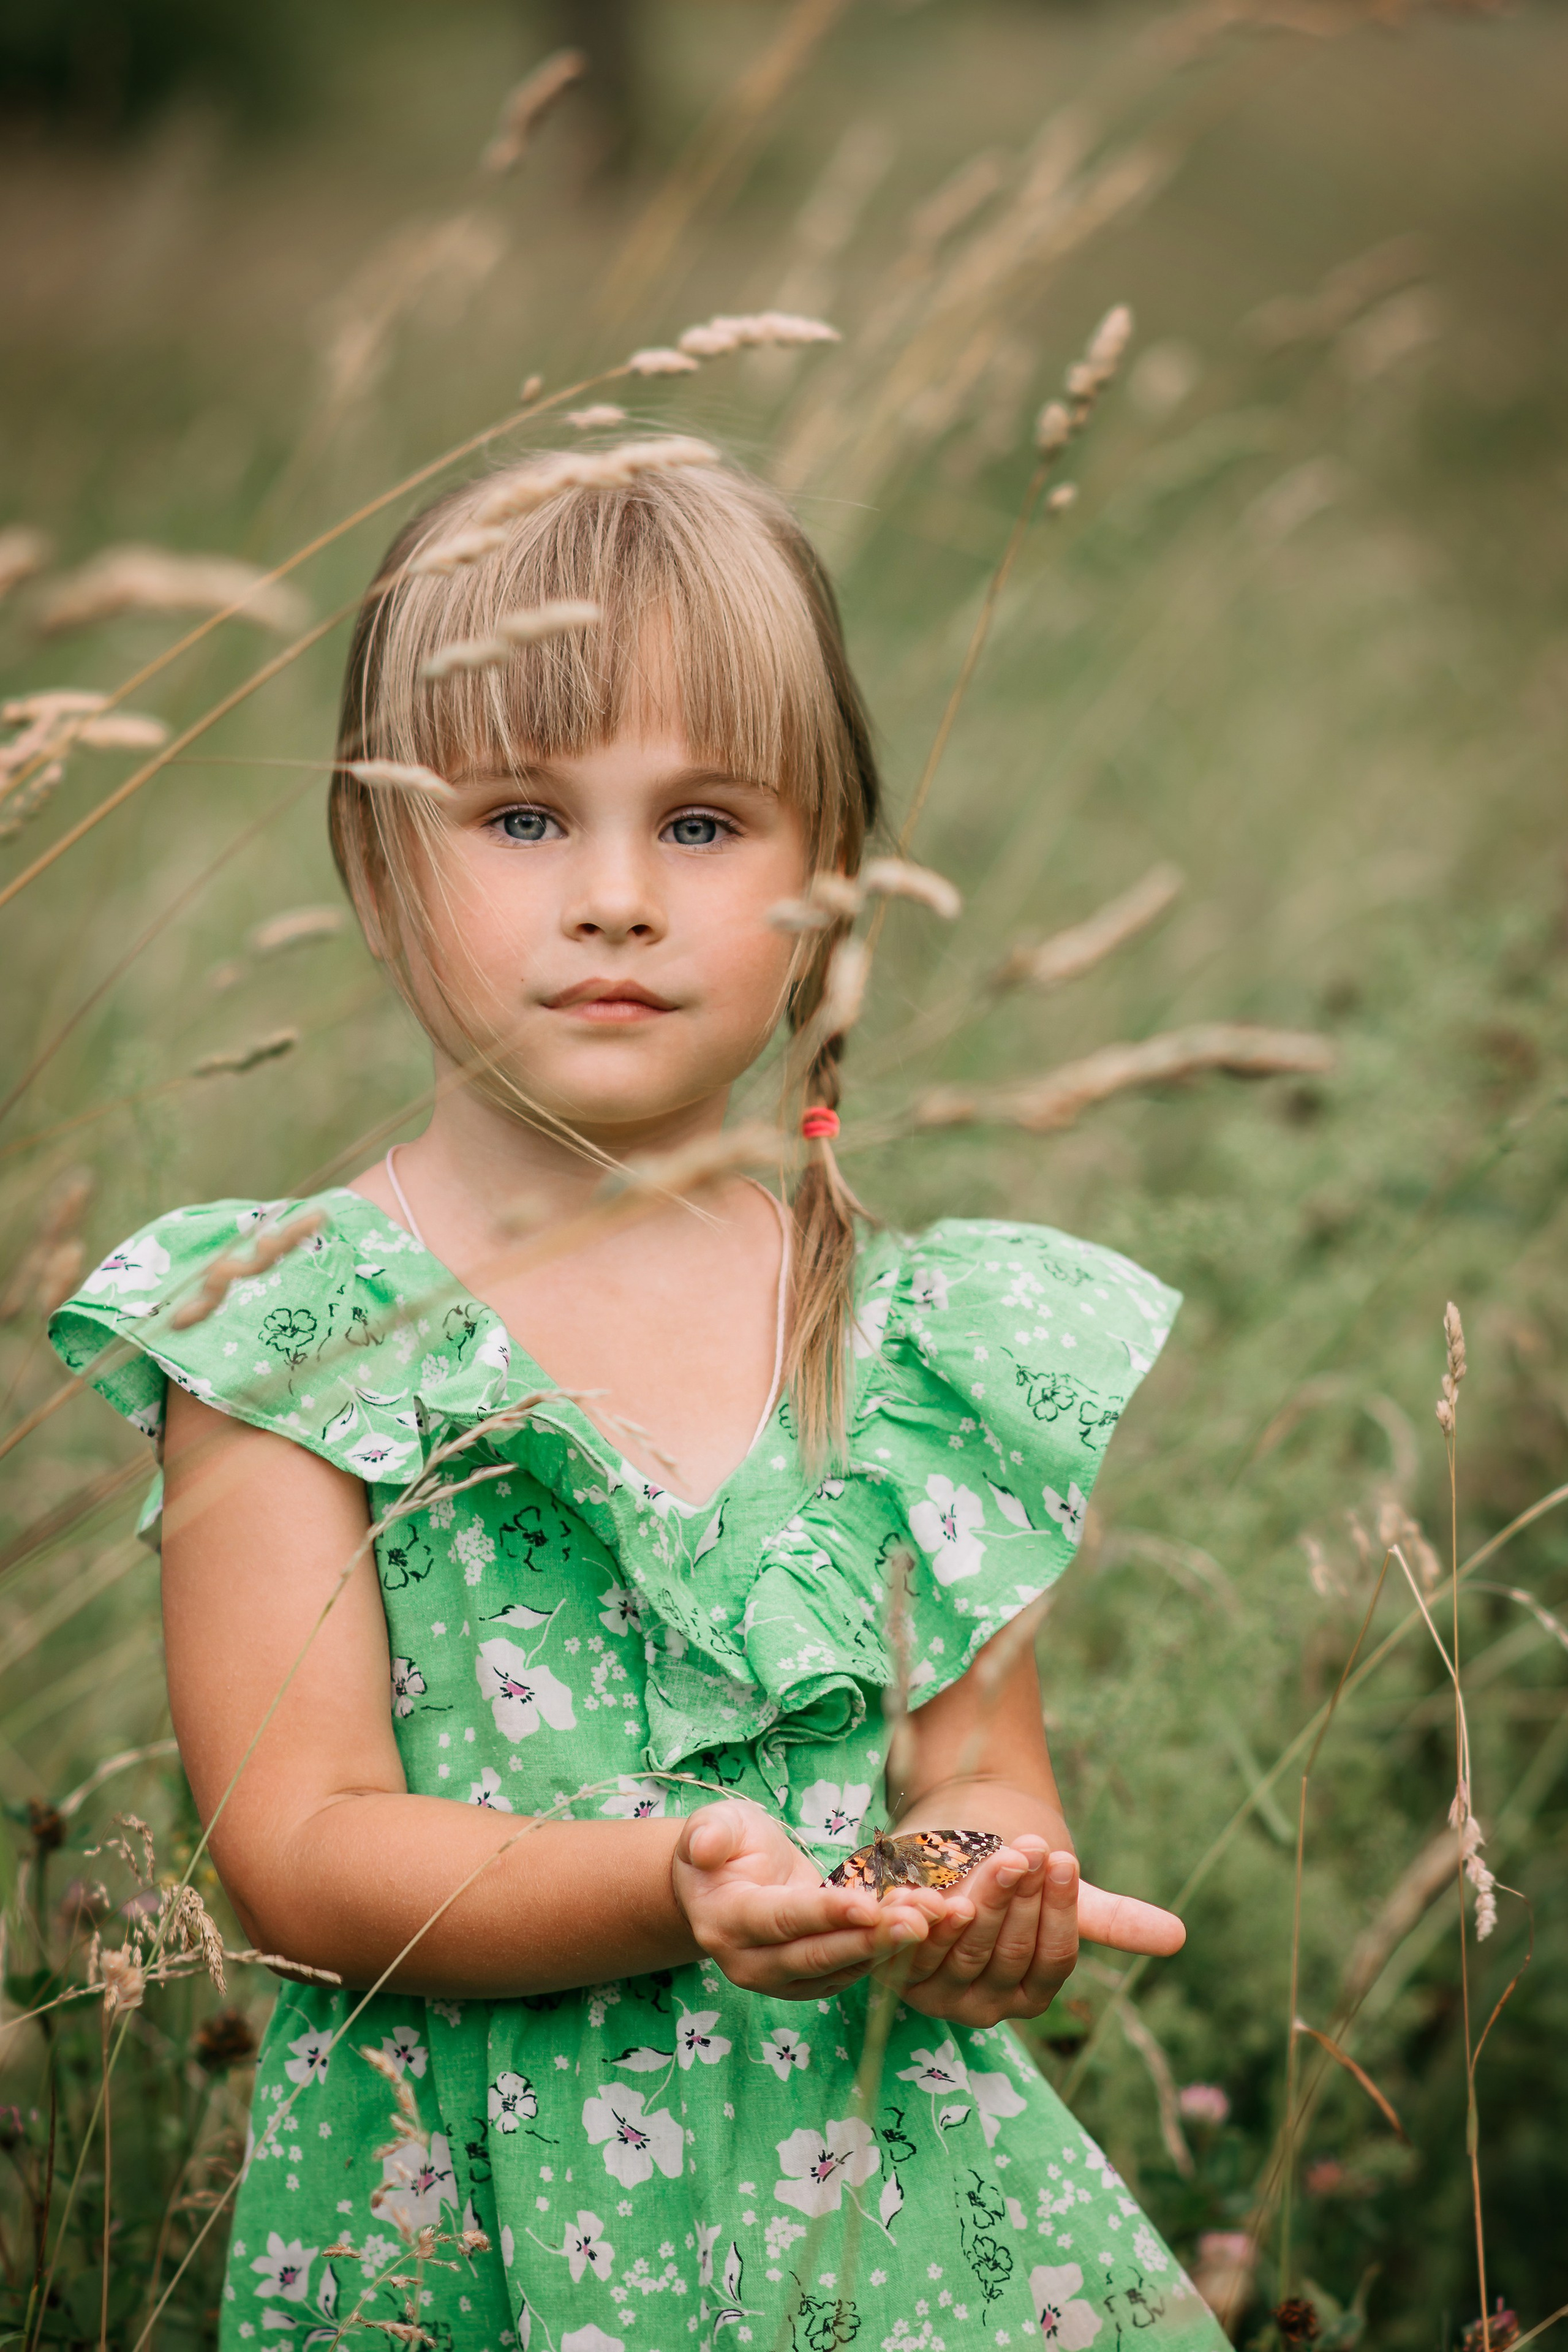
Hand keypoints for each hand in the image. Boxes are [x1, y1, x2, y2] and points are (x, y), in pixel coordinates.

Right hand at [672, 1800, 945, 2001]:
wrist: (722, 1883)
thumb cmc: (724, 1845)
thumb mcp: (713, 1823)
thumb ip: (709, 1834)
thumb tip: (705, 1849)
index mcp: (725, 1921)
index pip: (782, 1920)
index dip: (826, 1913)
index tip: (870, 1904)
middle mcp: (750, 1963)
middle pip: (818, 1955)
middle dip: (872, 1938)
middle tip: (922, 1920)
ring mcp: (780, 1980)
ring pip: (842, 1968)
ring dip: (891, 1945)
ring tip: (936, 1918)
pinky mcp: (810, 1982)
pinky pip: (852, 1970)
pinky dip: (889, 1950)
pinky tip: (926, 1925)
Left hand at [891, 1843, 1185, 2027]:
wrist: (940, 1854)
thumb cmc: (1009, 1877)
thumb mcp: (1055, 1895)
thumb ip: (1109, 1920)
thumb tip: (1180, 1937)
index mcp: (1029, 1995)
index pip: (1052, 1961)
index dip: (1059, 1912)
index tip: (1064, 1861)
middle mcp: (984, 2007)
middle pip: (1009, 1953)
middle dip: (1020, 1898)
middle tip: (1030, 1848)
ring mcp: (936, 1994)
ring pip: (966, 1947)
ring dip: (983, 1899)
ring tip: (1000, 1854)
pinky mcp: (893, 1972)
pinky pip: (912, 1949)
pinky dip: (925, 1920)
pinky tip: (936, 1891)